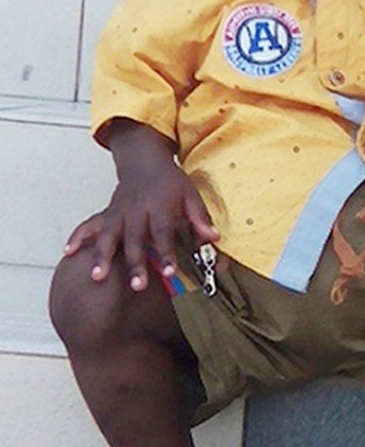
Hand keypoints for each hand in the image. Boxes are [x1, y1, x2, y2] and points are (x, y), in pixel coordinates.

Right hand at [65, 161, 218, 290]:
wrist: (144, 160)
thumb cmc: (169, 181)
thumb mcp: (190, 194)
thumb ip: (200, 217)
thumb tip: (214, 239)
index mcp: (160, 206)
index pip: (163, 233)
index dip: (166, 253)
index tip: (169, 272)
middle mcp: (137, 210)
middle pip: (135, 239)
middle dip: (135, 263)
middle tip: (137, 286)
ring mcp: (119, 212)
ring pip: (109, 235)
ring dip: (103, 256)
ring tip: (97, 277)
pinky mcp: (107, 213)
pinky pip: (90, 224)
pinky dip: (79, 237)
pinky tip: (69, 252)